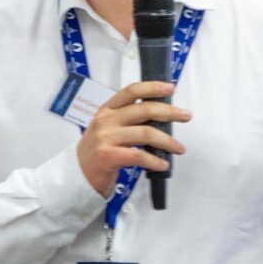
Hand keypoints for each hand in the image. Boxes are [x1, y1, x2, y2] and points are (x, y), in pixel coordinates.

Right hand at [76, 80, 190, 198]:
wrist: (77, 176)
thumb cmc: (96, 153)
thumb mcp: (106, 129)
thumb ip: (125, 120)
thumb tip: (158, 117)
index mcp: (106, 110)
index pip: (131, 91)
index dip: (152, 87)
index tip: (170, 88)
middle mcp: (106, 121)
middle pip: (144, 110)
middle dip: (169, 112)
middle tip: (186, 116)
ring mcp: (106, 138)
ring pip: (146, 133)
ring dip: (167, 141)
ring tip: (179, 148)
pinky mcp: (109, 157)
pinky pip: (140, 156)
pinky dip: (155, 160)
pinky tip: (163, 164)